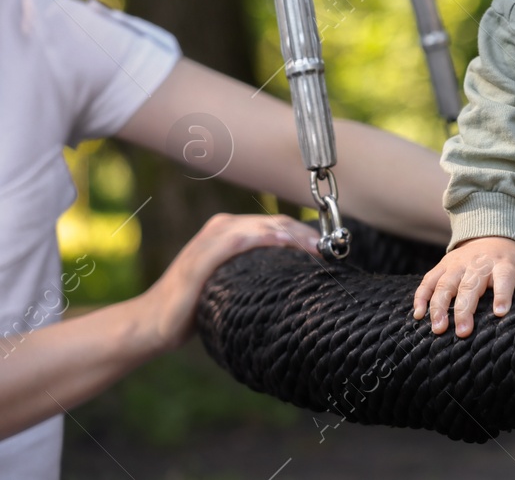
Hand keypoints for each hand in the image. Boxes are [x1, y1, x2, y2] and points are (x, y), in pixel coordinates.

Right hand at [137, 213, 319, 353]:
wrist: (152, 324)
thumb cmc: (196, 305)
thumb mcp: (233, 283)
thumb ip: (258, 272)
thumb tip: (300, 280)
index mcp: (229, 231)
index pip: (277, 224)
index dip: (305, 233)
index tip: (330, 249)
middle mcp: (219, 229)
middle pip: (274, 222)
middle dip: (305, 233)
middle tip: (329, 250)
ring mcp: (207, 242)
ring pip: (259, 227)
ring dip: (291, 235)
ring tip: (314, 249)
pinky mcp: (198, 260)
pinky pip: (234, 241)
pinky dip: (260, 238)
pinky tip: (280, 243)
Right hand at [413, 236, 514, 337]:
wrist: (489, 233)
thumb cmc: (512, 260)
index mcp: (503, 265)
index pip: (504, 278)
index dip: (503, 294)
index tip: (501, 313)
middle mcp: (479, 264)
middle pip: (471, 285)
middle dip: (465, 308)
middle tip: (463, 331)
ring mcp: (457, 266)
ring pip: (445, 284)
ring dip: (439, 306)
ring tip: (438, 329)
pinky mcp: (441, 268)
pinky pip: (427, 282)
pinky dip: (421, 297)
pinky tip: (418, 316)